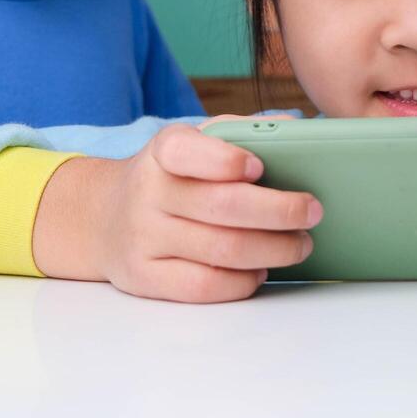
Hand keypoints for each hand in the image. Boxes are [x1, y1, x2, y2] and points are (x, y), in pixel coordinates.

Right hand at [32, 119, 320, 302]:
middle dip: (279, 212)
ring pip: (221, 251)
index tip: (259, 166)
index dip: (225, 160)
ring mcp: (143, 237)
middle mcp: (148, 192)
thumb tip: (295, 130)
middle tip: (313, 212)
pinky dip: (242, 282)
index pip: (187, 152)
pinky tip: (261, 271)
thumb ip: (241, 132)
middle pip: (223, 208)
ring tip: (300, 244)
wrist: (104, 217)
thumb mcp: (195, 143)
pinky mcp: (143, 277)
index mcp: (163, 151)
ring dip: (274, 250)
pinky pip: (203, 287)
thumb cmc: (172, 177)